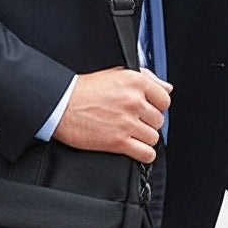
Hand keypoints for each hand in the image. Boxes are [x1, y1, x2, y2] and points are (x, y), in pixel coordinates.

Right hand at [53, 67, 172, 162]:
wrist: (61, 105)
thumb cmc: (84, 90)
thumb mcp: (116, 74)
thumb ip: (146, 78)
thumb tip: (166, 88)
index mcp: (135, 81)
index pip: (165, 99)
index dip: (156, 106)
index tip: (147, 109)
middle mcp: (133, 101)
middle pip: (159, 120)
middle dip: (147, 122)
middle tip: (133, 121)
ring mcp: (127, 122)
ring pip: (154, 137)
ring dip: (144, 138)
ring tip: (130, 133)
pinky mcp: (118, 142)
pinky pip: (147, 153)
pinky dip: (143, 153)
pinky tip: (134, 147)